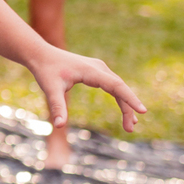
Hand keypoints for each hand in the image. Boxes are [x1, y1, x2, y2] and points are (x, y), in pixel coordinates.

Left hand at [30, 44, 145, 134]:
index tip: (142, 110)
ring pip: (118, 87)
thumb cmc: (46, 71)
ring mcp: (99, 69)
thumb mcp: (50, 89)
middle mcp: (99, 68)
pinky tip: (125, 110)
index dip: (130, 99)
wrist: (41, 55)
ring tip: (130, 125)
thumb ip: (57, 107)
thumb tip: (59, 126)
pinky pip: (113, 86)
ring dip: (126, 104)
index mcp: (91, 71)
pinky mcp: (97, 72)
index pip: (116, 86)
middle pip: (120, 88)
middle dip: (128, 108)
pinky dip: (120, 98)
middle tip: (130, 129)